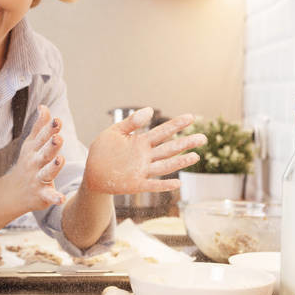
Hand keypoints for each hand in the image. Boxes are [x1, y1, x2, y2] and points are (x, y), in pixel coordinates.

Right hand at [1, 104, 65, 209]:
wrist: (14, 192)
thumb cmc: (28, 163)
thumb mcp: (31, 144)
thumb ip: (40, 126)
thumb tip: (44, 106)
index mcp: (34, 150)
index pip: (43, 137)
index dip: (50, 128)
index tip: (57, 120)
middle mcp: (35, 163)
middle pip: (45, 153)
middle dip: (51, 145)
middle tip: (58, 137)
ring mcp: (38, 179)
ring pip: (47, 173)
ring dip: (53, 167)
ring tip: (60, 160)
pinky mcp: (42, 195)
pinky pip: (49, 196)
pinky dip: (54, 198)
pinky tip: (61, 199)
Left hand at [83, 108, 206, 193]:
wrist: (92, 173)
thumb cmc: (103, 151)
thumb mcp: (114, 132)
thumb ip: (131, 122)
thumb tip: (150, 109)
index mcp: (141, 142)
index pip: (162, 131)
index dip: (176, 124)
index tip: (191, 117)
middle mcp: (145, 156)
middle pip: (169, 148)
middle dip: (186, 143)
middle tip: (203, 138)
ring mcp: (142, 171)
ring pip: (165, 166)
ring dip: (180, 162)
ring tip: (196, 156)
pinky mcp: (136, 184)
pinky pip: (152, 185)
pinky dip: (164, 185)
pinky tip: (177, 184)